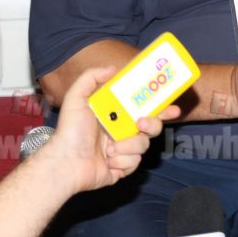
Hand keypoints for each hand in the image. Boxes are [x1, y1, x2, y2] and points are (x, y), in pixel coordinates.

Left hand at [41, 67, 179, 195]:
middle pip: (151, 127)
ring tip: (109, 148)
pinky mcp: (122, 168)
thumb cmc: (70, 132)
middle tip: (139, 124)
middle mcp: (122, 132)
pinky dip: (122, 162)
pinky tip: (108, 161)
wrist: (65, 163)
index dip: (161, 108)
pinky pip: (134, 163)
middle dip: (151, 124)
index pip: (144, 108)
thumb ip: (91, 77)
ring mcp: (123, 151)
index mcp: (116, 116)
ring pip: (143, 145)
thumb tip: (113, 68)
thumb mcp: (77, 98)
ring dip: (127, 146)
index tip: (172, 108)